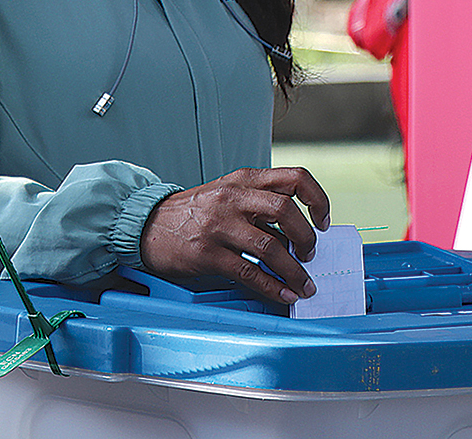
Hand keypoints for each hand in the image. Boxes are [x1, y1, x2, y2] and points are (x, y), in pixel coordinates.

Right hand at [139, 167, 330, 304]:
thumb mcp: (227, 194)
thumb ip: (260, 206)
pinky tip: (283, 294)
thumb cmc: (194, 212)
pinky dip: (272, 286)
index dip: (317, 199)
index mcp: (244, 180)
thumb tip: (299, 234)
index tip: (323, 221)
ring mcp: (219, 225)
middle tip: (310, 254)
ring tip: (303, 284)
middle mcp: (233, 198)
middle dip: (307, 238)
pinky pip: (249, 272)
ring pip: (271, 247)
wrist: (148, 225)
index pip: (294, 178)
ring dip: (294, 270)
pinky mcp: (208, 253)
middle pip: (286, 212)